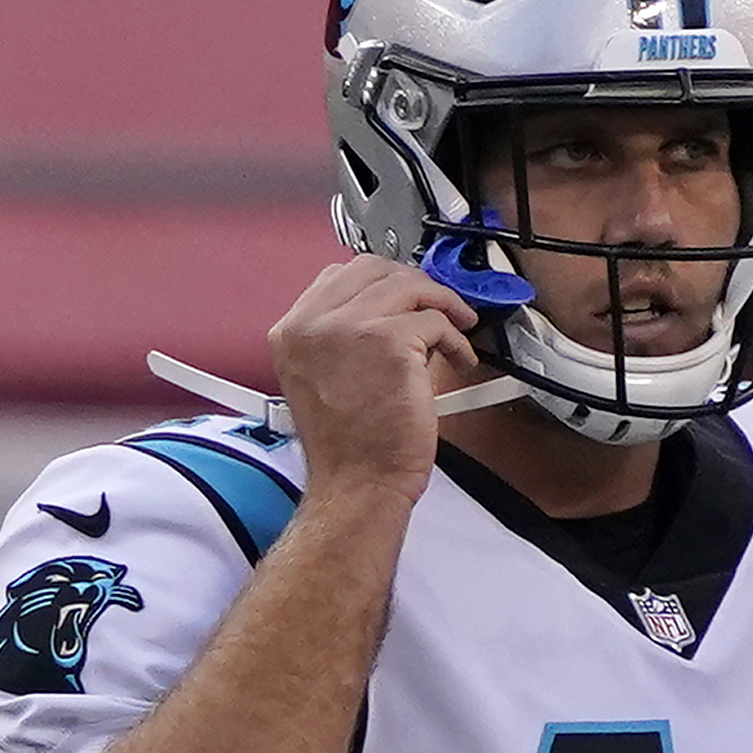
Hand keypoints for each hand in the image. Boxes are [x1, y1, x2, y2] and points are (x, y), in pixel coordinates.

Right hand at [266, 258, 485, 504]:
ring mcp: (349, 328)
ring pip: (409, 286)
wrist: (357, 482)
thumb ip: (340, 339)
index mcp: (292, 331)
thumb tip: (389, 312)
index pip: (337, 275)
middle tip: (437, 304)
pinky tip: (459, 357)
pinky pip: (436, 321)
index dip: (380, 281)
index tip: (405, 295)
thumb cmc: (348, 446)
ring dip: (442, 303)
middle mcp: (313, 324)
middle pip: (373, 269)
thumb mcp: (320, 379)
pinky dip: (456, 338)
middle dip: (413, 283)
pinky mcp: (389, 342)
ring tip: (458, 325)